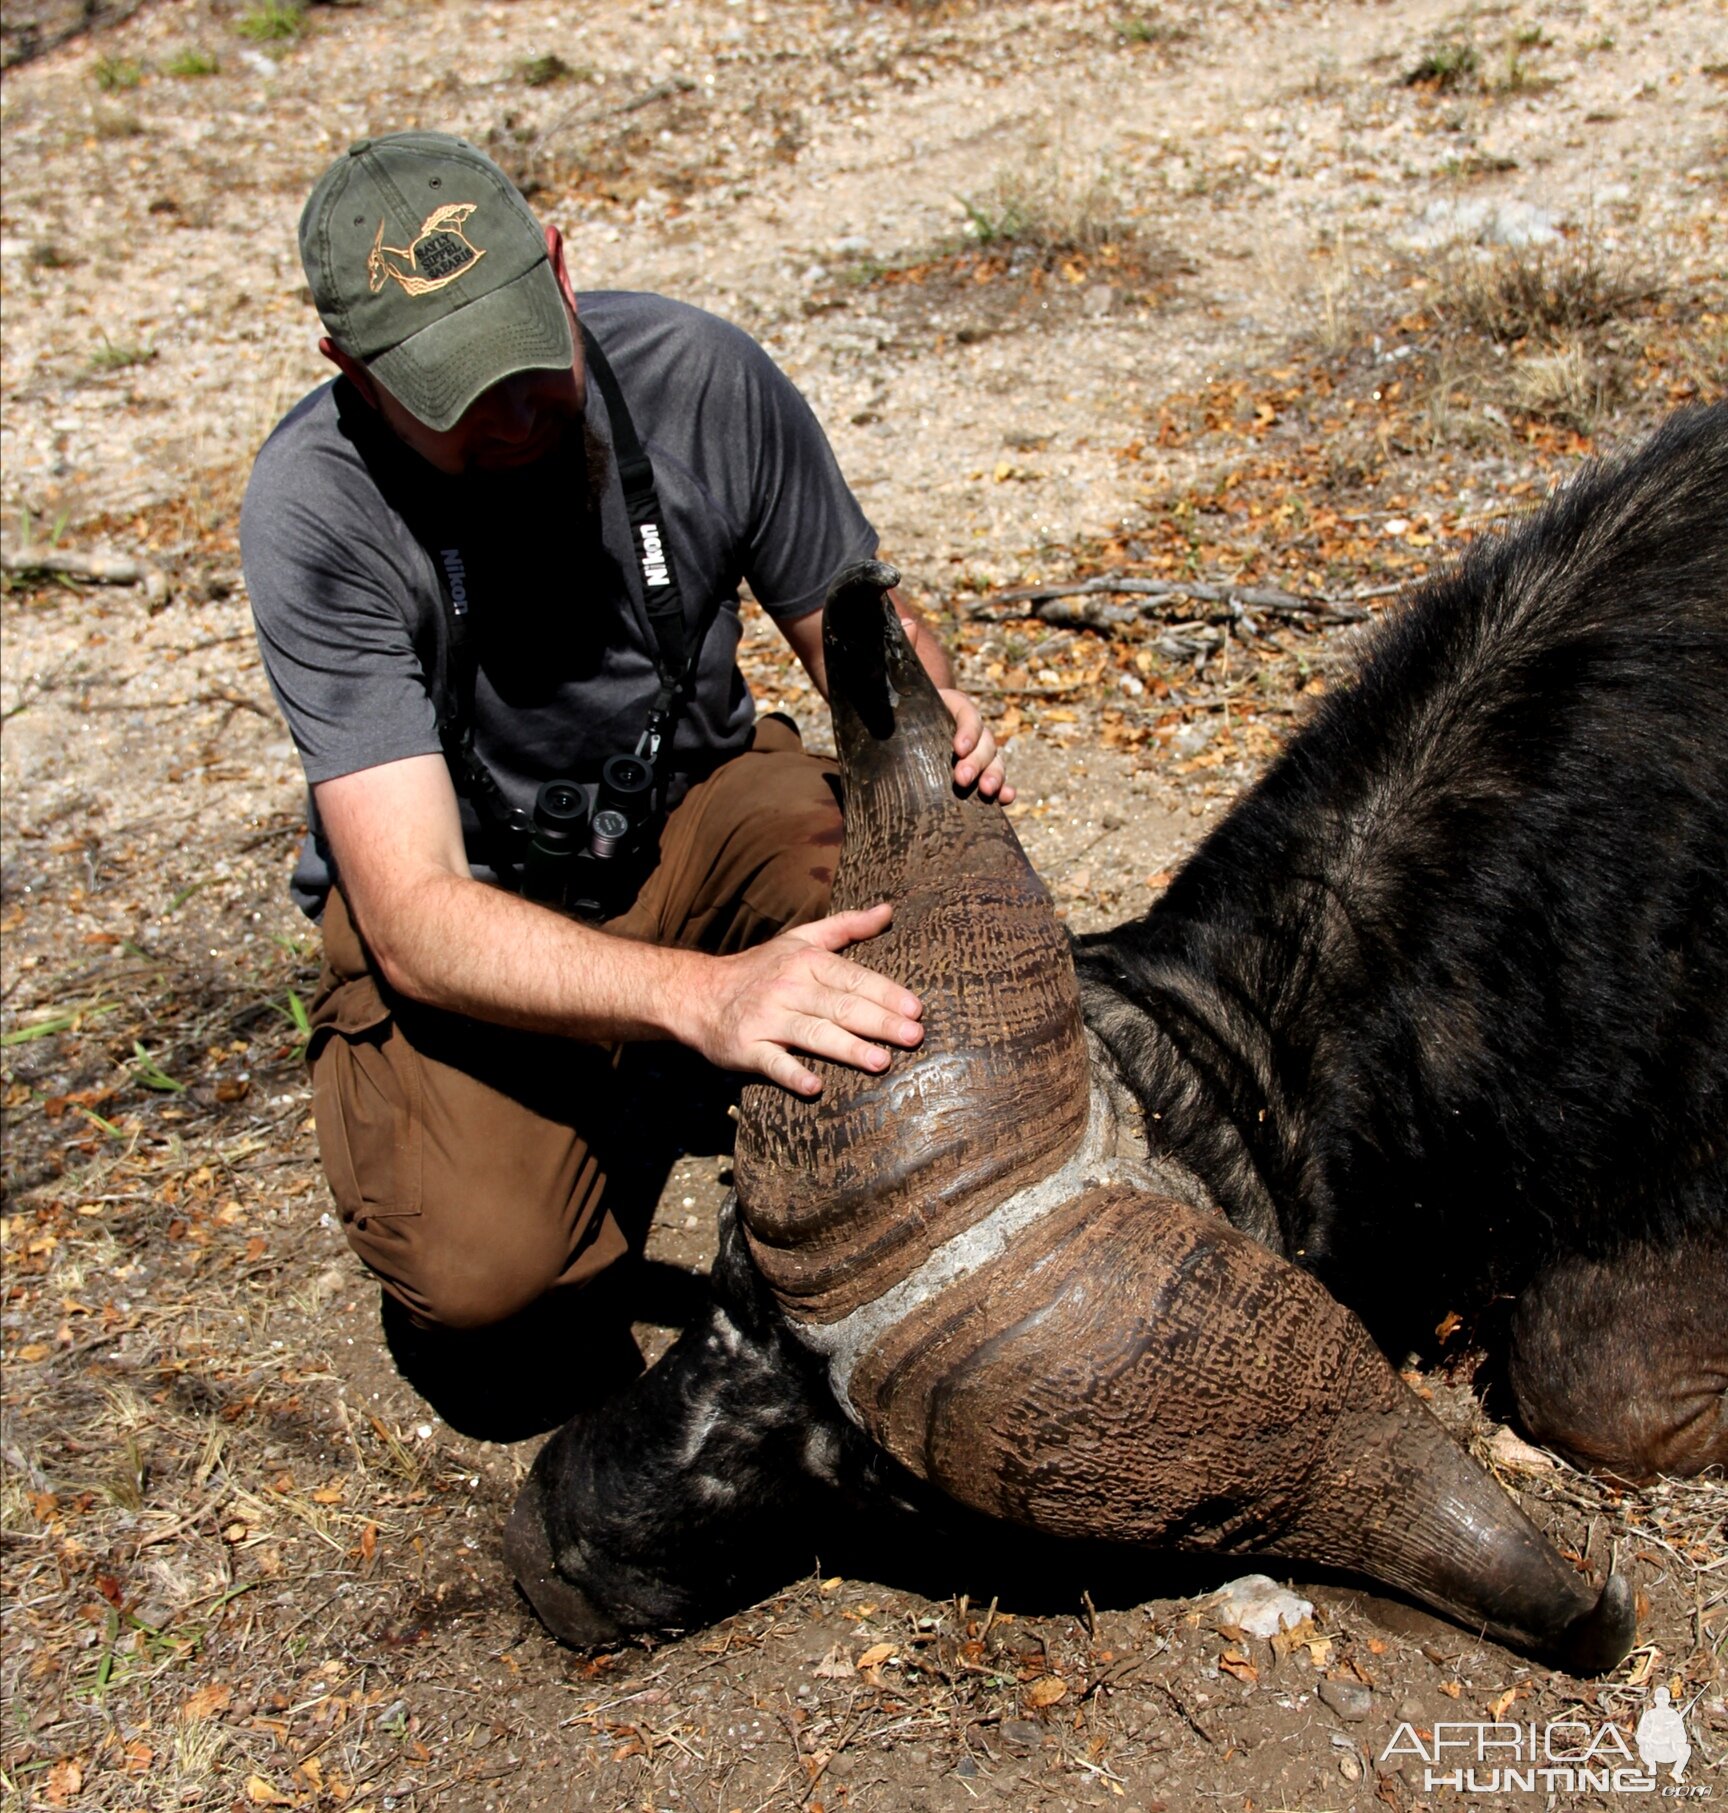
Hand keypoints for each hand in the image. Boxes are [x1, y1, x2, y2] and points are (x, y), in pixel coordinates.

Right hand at [686, 902, 923, 1095]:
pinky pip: (772, 1062)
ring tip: (881, 1062)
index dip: (886, 993)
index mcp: (806, 962)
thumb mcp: (801, 939)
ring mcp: (767, 1018)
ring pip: (813, 1033)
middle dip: (879, 1022)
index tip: (915, 1009)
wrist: (698, 993)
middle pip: (840, 1006)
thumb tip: (887, 911)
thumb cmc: (760, 968)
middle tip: (913, 1036)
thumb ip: (846, 926)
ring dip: (847, 1048)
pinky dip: (792, 1074)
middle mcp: (789, 988)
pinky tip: (815, 1087)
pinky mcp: (748, 1047)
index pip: (854, 978)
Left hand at [889, 607, 1013, 803]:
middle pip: (985, 742)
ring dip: (995, 775)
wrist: (889, 729)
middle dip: (978, 761)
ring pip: (994, 762)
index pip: (968, 714)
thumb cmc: (894, 704)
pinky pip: (994, 781)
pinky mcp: (971, 774)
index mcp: (951, 705)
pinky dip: (1004, 789)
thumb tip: (905, 622)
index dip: (968, 730)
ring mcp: (972, 753)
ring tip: (988, 792)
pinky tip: (1006, 799)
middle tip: (961, 778)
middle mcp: (968, 729)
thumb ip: (901, 653)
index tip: (957, 748)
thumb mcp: (893, 680)